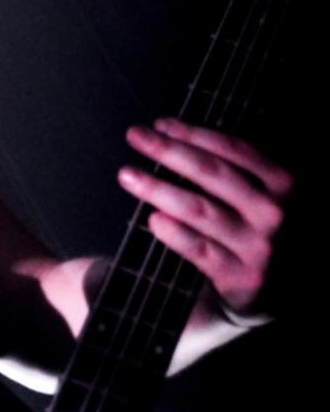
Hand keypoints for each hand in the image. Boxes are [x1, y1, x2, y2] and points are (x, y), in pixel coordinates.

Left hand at [118, 118, 291, 318]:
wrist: (281, 287)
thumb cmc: (261, 228)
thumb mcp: (266, 192)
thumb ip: (237, 167)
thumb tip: (177, 133)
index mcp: (283, 182)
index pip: (232, 148)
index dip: (193, 133)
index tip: (160, 124)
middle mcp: (273, 211)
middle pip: (211, 172)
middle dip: (168, 150)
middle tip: (135, 136)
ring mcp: (257, 245)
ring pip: (198, 209)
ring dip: (158, 188)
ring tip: (128, 176)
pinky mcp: (240, 275)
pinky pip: (197, 248)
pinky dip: (173, 232)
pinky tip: (151, 218)